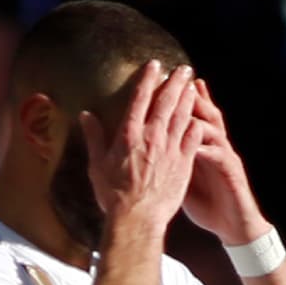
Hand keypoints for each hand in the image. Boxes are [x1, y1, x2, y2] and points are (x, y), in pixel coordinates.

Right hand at [80, 61, 202, 236]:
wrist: (137, 220)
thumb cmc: (114, 196)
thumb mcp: (97, 166)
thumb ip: (94, 138)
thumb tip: (85, 115)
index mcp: (129, 134)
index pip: (140, 98)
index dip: (148, 78)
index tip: (155, 65)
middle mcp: (152, 136)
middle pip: (166, 102)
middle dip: (175, 82)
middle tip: (184, 69)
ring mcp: (170, 150)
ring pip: (182, 116)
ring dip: (188, 99)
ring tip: (192, 86)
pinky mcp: (183, 164)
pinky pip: (192, 139)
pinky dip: (196, 125)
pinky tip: (199, 118)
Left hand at [181, 79, 264, 243]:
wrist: (233, 224)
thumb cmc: (208, 203)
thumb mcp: (185, 177)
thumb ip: (172, 160)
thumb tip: (149, 150)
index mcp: (203, 145)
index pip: (193, 116)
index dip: (181, 100)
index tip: (166, 83)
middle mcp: (215, 145)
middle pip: (205, 113)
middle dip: (193, 98)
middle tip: (179, 82)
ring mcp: (224, 156)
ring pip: (214, 129)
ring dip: (200, 118)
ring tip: (186, 107)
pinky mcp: (231, 172)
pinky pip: (219, 155)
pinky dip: (207, 148)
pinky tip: (195, 144)